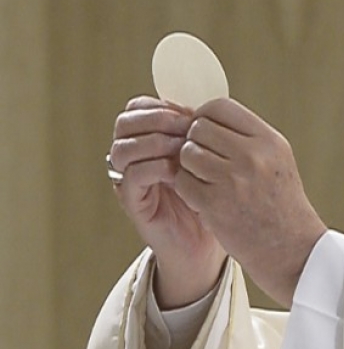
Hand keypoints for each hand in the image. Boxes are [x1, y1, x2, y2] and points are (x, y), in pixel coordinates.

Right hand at [109, 96, 226, 307]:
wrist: (209, 245)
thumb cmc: (215, 199)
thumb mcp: (214, 160)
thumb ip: (205, 133)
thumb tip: (212, 104)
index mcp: (149, 140)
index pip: (140, 107)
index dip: (163, 105)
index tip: (193, 114)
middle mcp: (134, 156)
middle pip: (126, 121)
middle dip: (157, 119)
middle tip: (187, 127)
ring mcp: (129, 179)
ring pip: (123, 146)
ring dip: (154, 141)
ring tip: (184, 149)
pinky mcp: (133, 202)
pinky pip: (132, 175)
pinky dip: (155, 167)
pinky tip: (179, 171)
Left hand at [172, 98, 326, 307]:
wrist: (291, 250)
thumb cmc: (281, 204)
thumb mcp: (277, 161)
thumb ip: (246, 137)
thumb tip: (204, 116)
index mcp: (269, 141)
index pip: (220, 106)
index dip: (206, 117)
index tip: (207, 135)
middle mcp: (253, 156)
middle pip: (198, 128)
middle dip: (195, 143)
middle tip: (205, 163)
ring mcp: (233, 180)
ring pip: (187, 153)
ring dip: (190, 167)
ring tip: (207, 182)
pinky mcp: (215, 204)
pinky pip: (183, 182)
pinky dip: (189, 191)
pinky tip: (204, 200)